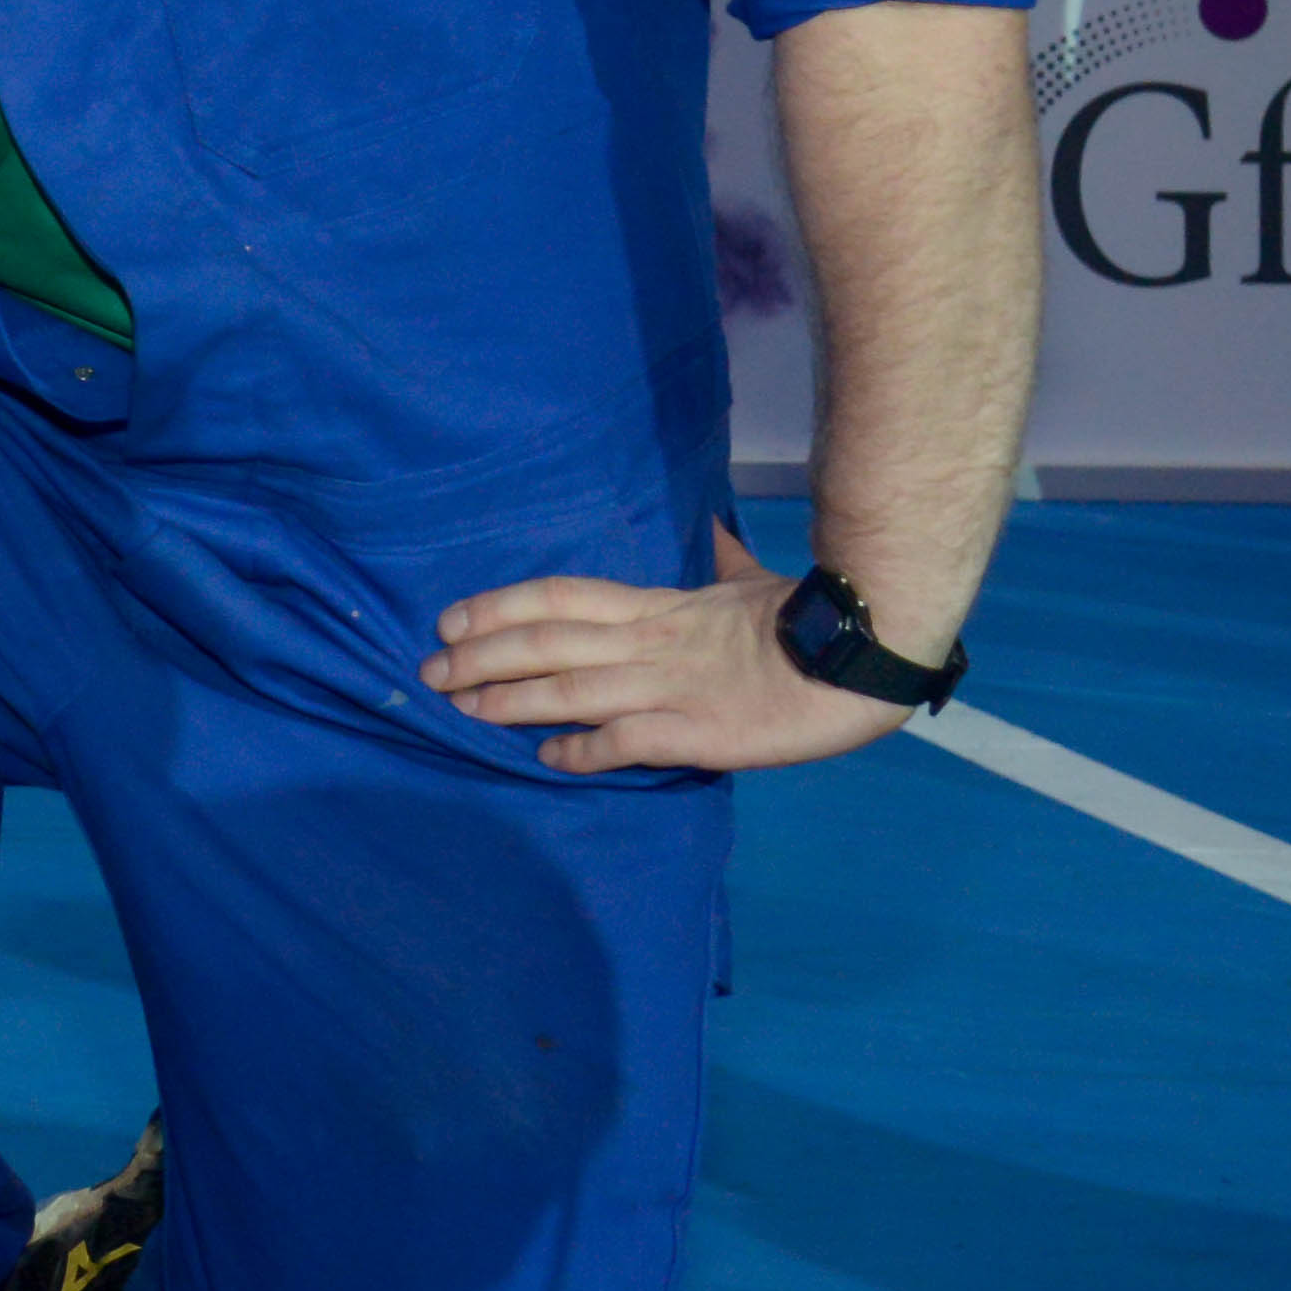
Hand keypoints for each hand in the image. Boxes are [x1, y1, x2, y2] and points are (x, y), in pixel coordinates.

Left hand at [420, 567, 913, 773]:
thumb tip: (708, 533)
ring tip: (459, 709)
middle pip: (547, 642)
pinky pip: (625, 741)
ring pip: (570, 690)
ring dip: (508, 700)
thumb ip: (720, 561)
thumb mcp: (751, 579)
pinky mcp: (697, 734)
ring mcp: (670, 690)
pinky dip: (580, 750)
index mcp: (659, 606)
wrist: (862, 655)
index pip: (561, 597)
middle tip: (429, 670)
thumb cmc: (808, 618)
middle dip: (481, 656)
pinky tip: (546, 757)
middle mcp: (650, 644)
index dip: (500, 607)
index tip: (452, 616)